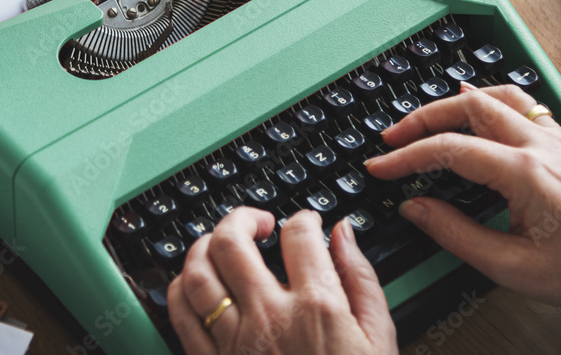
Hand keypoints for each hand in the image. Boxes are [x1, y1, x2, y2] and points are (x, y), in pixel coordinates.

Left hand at [167, 208, 397, 354]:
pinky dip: (182, 286)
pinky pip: (181, 314)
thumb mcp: (379, 340)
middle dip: (242, 217)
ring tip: (222, 243)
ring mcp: (235, 343)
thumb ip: (360, 279)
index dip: (302, 218)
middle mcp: (270, 318)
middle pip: (232, 241)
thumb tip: (343, 235)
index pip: (298, 235)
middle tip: (258, 222)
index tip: (304, 223)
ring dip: (205, 245)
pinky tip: (198, 282)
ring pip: (198, 271)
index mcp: (318, 308)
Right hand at [365, 85, 560, 306]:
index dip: (407, 156)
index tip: (381, 167)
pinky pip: (520, 102)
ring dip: (452, 102)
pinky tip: (472, 104)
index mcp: (524, 173)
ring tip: (425, 119)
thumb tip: (414, 207)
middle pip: (468, 106)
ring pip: (494, 95)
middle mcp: (538, 144)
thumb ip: (454, 233)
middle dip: (422, 118)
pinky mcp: (560, 139)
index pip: (450, 149)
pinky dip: (488, 98)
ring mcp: (552, 136)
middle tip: (393, 138)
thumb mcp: (508, 264)